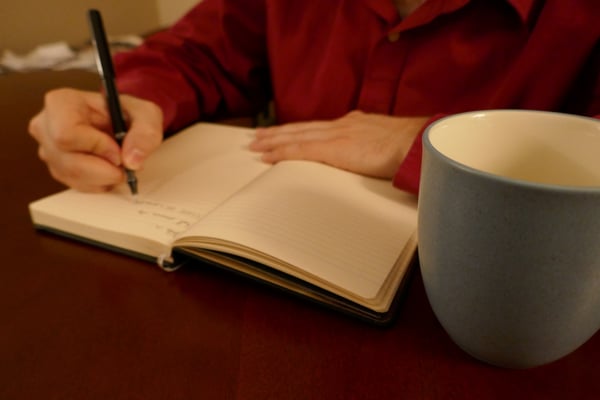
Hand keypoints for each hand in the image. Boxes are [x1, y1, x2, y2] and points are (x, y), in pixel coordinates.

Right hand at [29, 88, 162, 191]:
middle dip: (104, 170)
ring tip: (118, 164)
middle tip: (124, 164)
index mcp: (61, 103)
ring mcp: (48, 149)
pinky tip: (109, 169)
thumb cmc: (128, 113)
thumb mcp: (146, 114)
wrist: (122, 122)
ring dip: (104, 178)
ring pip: (73, 177)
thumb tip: (131, 161)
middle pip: (69, 162)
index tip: (118, 151)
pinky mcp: (57, 168)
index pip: (67, 134)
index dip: (97, 148)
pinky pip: (76, 185)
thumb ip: (145, 133)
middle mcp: (46, 126)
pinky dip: (99, 183)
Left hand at [249, 110, 429, 178]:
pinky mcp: (333, 148)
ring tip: (254, 145)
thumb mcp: (388, 142)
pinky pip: (300, 150)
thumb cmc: (410, 147)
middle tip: (257, 136)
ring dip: (273, 141)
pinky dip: (281, 152)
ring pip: (295, 136)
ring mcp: (336, 136)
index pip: (318, 128)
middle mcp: (341, 126)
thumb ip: (375, 148)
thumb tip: (373, 158)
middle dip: (278, 133)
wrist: (416, 143)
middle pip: (301, 128)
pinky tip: (267, 156)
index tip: (283, 133)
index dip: (298, 131)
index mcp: (353, 125)